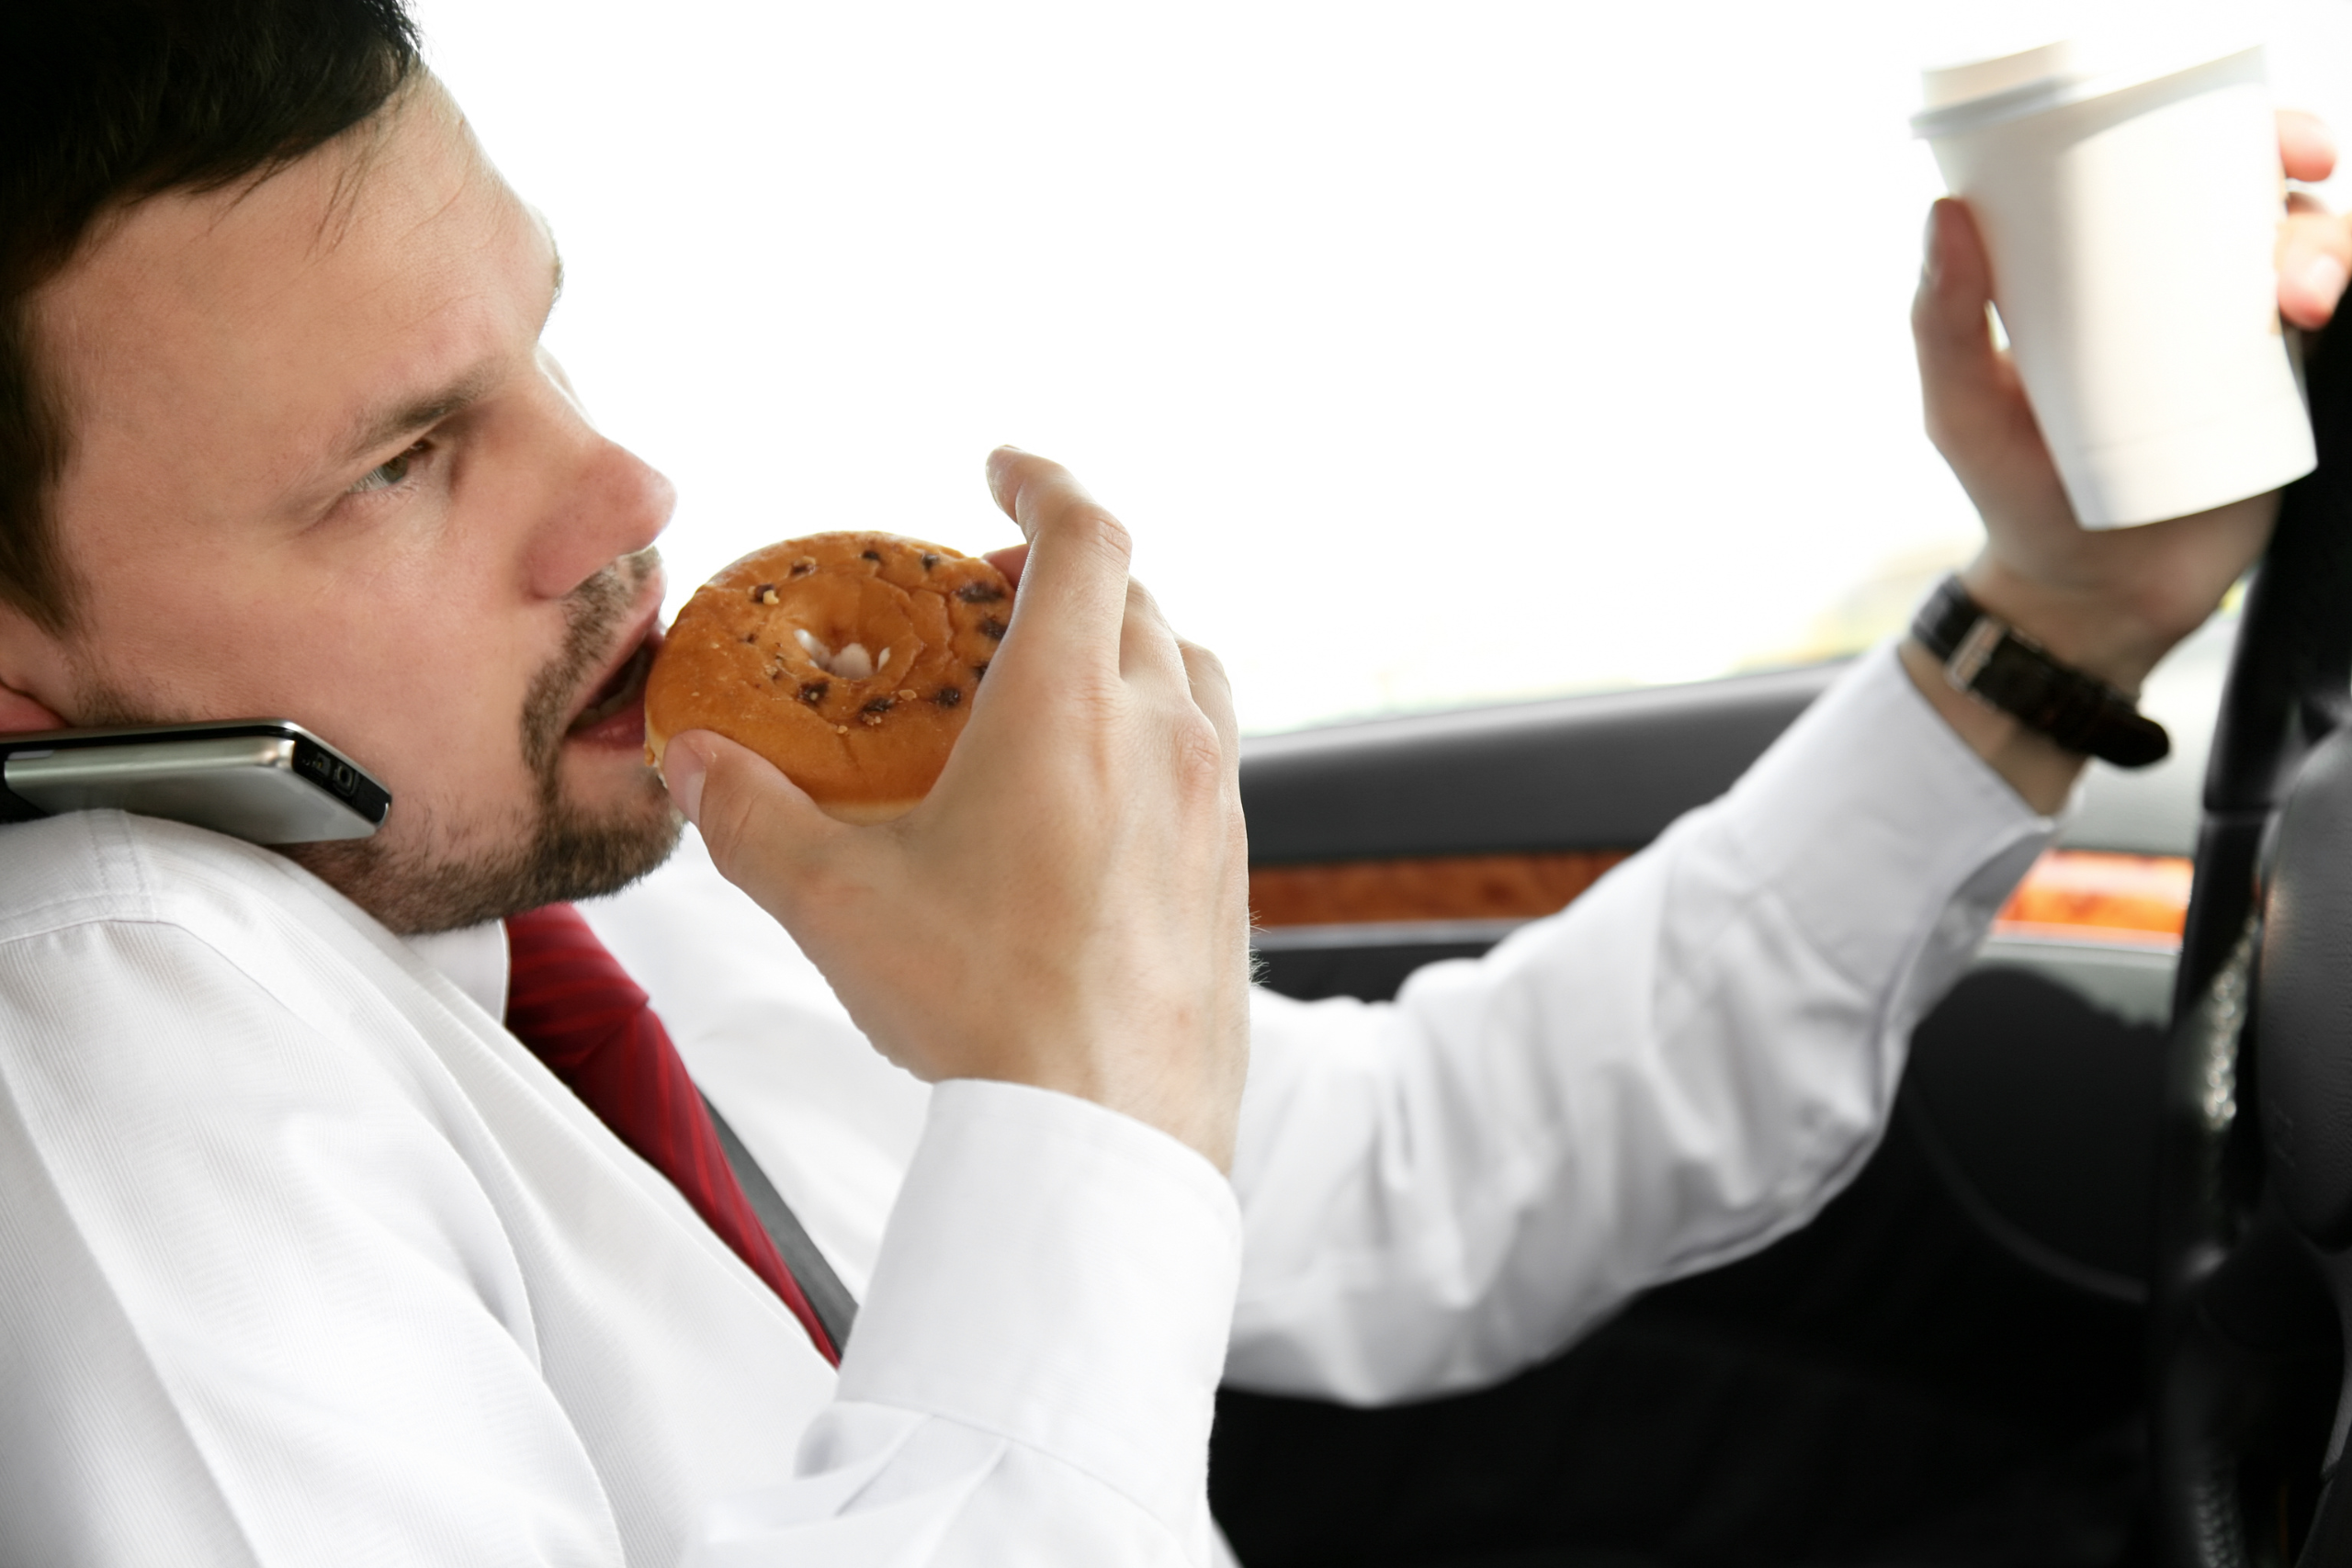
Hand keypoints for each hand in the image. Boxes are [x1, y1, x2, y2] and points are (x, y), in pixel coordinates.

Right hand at [659, 449, 1253, 1170]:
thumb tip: (693, 766)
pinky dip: (1155, 738)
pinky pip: (1208, 762)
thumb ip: (752, 818)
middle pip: (1136, 598)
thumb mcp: (836, 904)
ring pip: (1187, 673)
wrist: (1107, 1138)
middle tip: (990, 603)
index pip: (1086, 535)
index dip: (1042, 484)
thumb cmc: (983, 1010)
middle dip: (1066, 575)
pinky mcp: (1236, 873)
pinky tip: (1094, 802)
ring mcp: (1218, 804)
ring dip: (1124, 650)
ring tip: (1048, 689)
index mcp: (1072, 706)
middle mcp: (1164, 734)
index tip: (1001, 472)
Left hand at [1904, 110, 2348, 809]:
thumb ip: (1943, 325)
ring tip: (2300, 303)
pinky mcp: (2281, 393)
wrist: (2086, 594)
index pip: (2173, 168)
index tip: (2264, 134)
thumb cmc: (2012, 491)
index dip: (2230, 130)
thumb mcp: (1960, 410)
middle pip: (2257, 196)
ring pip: (2307, 253)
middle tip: (2299, 188)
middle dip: (2296, 177)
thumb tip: (1946, 212)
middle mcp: (2177, 288)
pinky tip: (2323, 320)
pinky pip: (2336, 328)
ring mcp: (2235, 336)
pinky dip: (2346, 300)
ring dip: (2325, 246)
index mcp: (2105, 267)